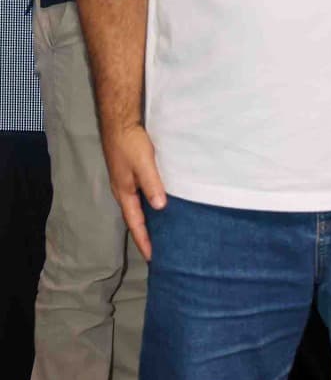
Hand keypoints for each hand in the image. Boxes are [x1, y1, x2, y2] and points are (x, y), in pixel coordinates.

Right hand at [102, 123, 166, 259]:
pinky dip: (149, 204)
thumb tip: (160, 207)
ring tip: (161, 232)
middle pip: (135, 218)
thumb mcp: (143, 164)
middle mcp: (124, 191)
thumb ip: (151, 184)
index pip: (136, 223)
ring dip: (147, 220)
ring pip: (138, 207)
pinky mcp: (131, 172)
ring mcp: (127, 181)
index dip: (144, 241)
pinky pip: (141, 195)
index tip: (152, 258)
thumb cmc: (130, 142)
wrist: (119, 121)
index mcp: (125, 193)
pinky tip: (159, 203)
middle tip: (158, 250)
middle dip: (145, 235)